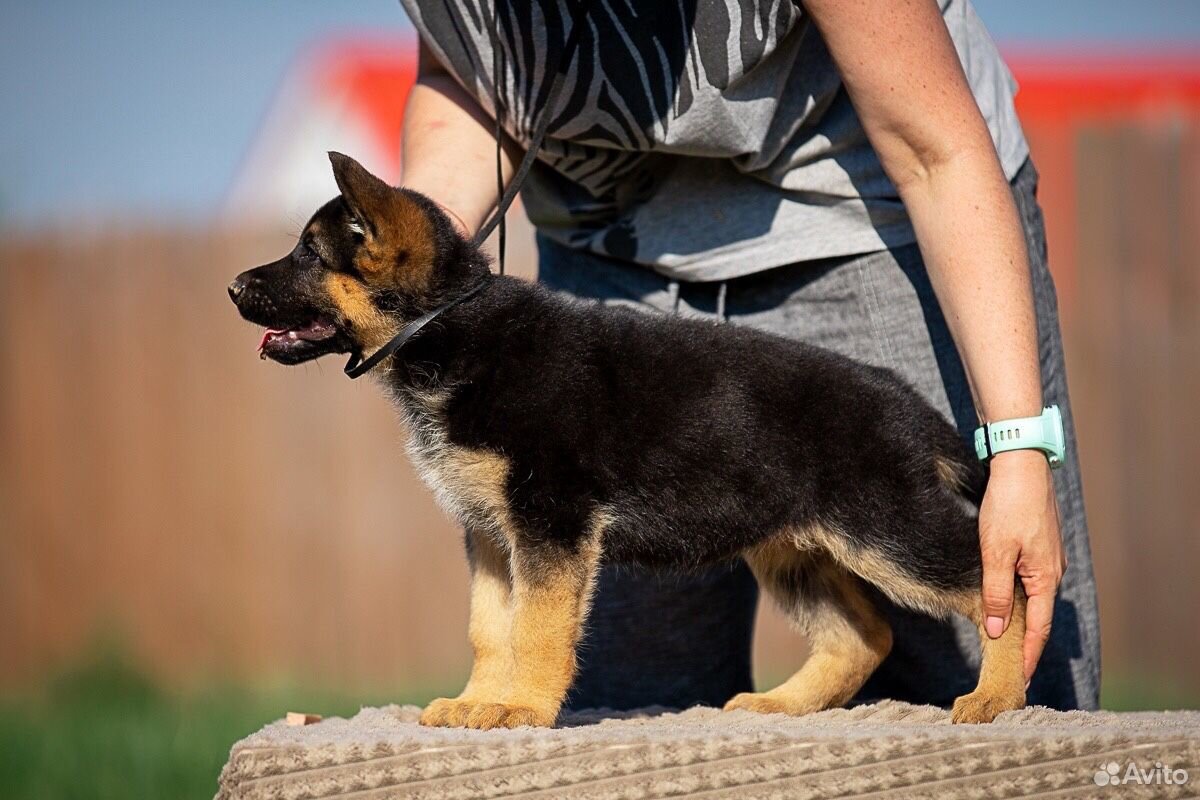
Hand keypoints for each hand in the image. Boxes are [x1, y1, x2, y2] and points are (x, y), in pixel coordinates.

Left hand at [978, 449, 1065, 682]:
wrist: (1020, 464)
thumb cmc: (1008, 505)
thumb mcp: (995, 552)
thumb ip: (994, 592)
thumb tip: (993, 629)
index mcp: (1045, 578)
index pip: (1038, 628)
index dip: (1027, 654)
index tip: (1018, 678)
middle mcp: (1052, 571)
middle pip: (1037, 615)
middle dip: (1022, 641)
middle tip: (1007, 665)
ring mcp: (1046, 557)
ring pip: (1032, 596)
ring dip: (1018, 618)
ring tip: (1000, 639)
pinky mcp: (1037, 544)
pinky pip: (1028, 579)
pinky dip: (1016, 596)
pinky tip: (1002, 600)